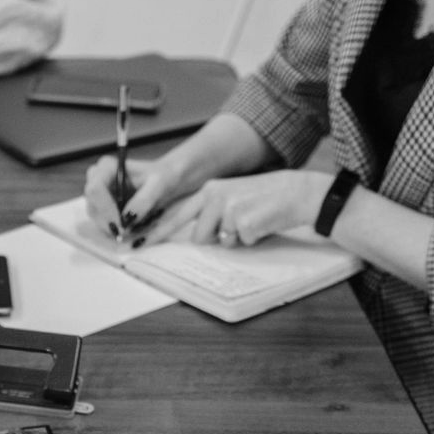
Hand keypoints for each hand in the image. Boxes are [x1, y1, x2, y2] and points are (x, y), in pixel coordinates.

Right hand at [83, 155, 182, 239]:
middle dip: (108, 223)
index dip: (105, 209)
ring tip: (132, 230)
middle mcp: (97, 179)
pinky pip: (102, 223)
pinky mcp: (101, 208)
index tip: (121, 225)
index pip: (95, 189)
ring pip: (96, 218)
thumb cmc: (162, 177)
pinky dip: (115, 229)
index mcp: (107, 167)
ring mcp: (97, 195)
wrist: (163, 182)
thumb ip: (144, 199)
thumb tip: (128, 218)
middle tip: (125, 234)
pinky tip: (129, 229)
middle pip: (92, 206)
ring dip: (112, 228)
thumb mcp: (159, 185)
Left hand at [139, 169, 327, 247]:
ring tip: (252, 222)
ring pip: (219, 242)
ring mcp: (228, 208)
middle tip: (239, 225)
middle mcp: (215, 196)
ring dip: (235, 240)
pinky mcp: (243, 222)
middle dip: (216, 239)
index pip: (177, 214)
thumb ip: (212, 213)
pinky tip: (262, 224)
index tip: (138, 244)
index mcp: (210, 190)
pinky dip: (252, 240)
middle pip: (198, 236)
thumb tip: (198, 236)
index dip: (157, 232)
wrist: (296, 192)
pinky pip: (241, 244)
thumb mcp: (233, 198)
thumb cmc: (264, 199)